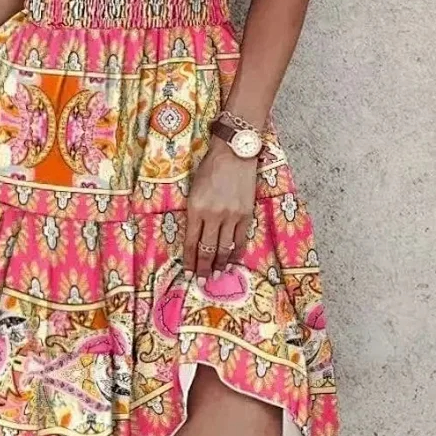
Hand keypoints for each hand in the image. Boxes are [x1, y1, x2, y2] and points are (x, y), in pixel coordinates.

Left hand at [183, 139, 257, 283]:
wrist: (234, 153)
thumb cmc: (209, 169)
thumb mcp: (193, 190)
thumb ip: (194, 213)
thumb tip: (195, 237)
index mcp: (195, 208)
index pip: (190, 242)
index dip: (189, 260)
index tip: (188, 272)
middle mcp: (213, 215)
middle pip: (207, 249)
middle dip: (204, 269)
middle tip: (202, 282)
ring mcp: (231, 216)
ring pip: (225, 248)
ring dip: (220, 265)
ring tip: (217, 276)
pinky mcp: (246, 214)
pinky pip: (241, 240)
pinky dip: (236, 253)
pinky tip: (232, 261)